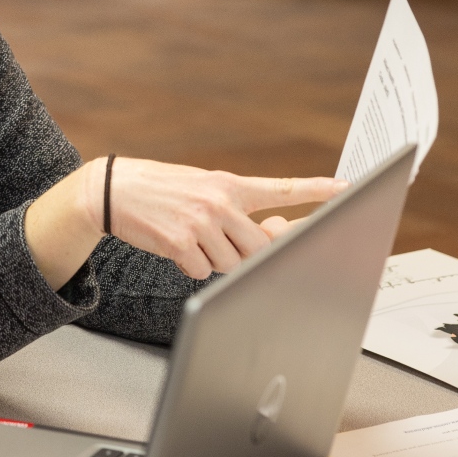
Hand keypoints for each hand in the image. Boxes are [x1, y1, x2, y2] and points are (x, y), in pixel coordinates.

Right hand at [85, 158, 346, 279]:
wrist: (111, 191)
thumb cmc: (160, 190)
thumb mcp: (201, 187)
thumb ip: (233, 207)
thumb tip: (264, 235)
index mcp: (228, 185)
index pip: (280, 188)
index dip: (315, 189)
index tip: (346, 188)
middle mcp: (219, 202)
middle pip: (259, 246)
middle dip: (246, 254)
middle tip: (221, 243)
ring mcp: (200, 223)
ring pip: (231, 264)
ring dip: (213, 260)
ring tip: (189, 239)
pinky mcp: (179, 243)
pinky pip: (201, 271)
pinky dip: (190, 266)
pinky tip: (174, 247)